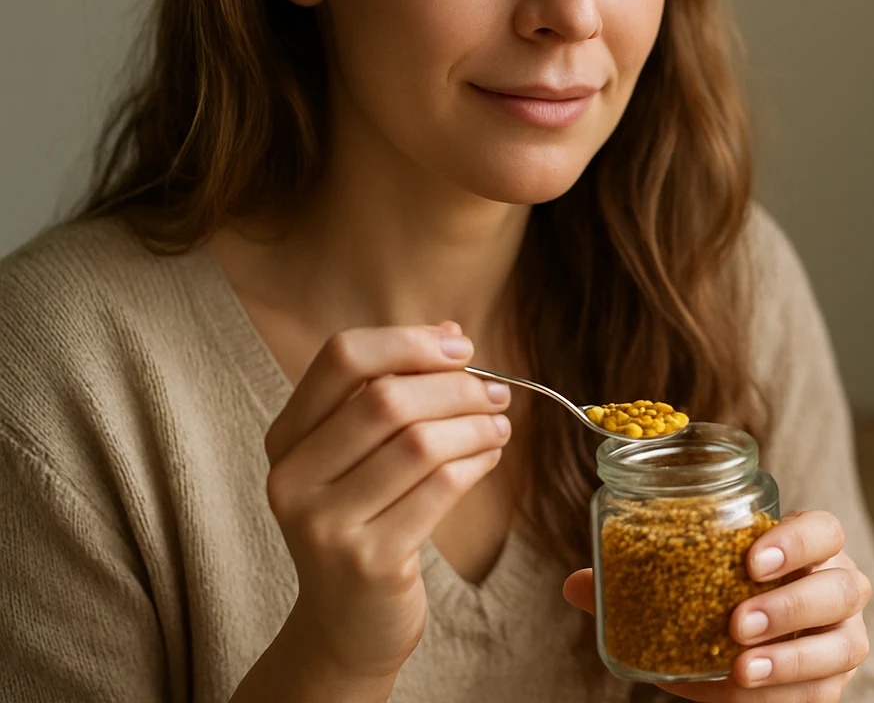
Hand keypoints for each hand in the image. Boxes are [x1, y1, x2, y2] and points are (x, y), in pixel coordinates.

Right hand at [262, 322, 511, 680]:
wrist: (347, 624)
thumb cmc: (365, 521)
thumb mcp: (360, 455)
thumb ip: (394, 391)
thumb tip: (451, 334)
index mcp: (287, 438)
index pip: (341, 358)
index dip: (407, 342)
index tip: (459, 346)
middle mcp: (294, 478)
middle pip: (385, 399)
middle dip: (455, 388)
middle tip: (497, 393)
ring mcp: (326, 524)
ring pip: (419, 443)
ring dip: (475, 425)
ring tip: (499, 425)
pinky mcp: (370, 560)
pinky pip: (441, 489)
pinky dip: (477, 462)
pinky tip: (490, 456)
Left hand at [564, 509, 871, 701]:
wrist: (749, 655)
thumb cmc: (724, 600)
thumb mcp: (689, 588)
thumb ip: (641, 584)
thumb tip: (577, 584)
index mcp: (809, 548)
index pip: (824, 530)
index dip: (797, 542)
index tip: (751, 560)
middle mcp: (837, 587)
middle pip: (841, 588)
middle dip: (790, 605)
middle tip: (737, 622)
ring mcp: (842, 638)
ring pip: (843, 646)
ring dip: (791, 658)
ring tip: (741, 667)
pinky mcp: (833, 684)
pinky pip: (819, 694)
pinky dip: (780, 694)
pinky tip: (740, 690)